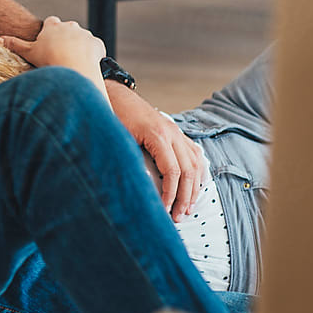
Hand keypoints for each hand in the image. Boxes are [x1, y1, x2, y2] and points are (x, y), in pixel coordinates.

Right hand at [0, 17, 106, 91]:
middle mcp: (70, 26)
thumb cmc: (49, 60)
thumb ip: (14, 44)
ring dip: (78, 46)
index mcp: (53, 26)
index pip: (51, 22)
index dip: (49, 32)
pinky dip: (91, 54)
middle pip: (67, 29)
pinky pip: (94, 47)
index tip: (48, 42)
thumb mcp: (28, 52)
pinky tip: (84, 63)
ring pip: (81, 38)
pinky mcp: (97, 43)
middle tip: (58, 54)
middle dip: (64, 39)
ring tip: (71, 62)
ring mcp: (85, 34)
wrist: (73, 68)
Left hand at [105, 82, 206, 220]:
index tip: (164, 210)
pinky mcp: (176, 132)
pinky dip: (198, 172)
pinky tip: (196, 187)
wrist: (116, 95)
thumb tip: (137, 188)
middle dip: (185, 197)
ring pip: (196, 163)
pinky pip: (195, 154)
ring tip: (188, 208)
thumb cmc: (113, 116)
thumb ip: (130, 160)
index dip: (170, 194)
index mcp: (158, 135)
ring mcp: (177, 132)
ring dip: (194, 188)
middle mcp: (172, 133)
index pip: (172, 171)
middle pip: (189, 170)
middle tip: (179, 217)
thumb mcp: (118, 139)